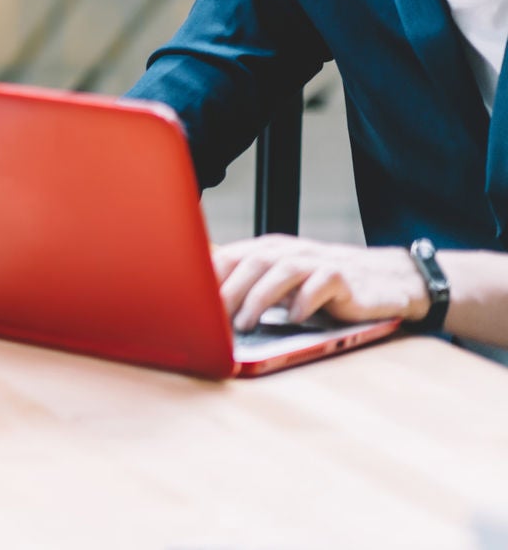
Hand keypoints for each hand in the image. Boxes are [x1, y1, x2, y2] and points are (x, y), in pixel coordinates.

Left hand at [213, 234, 429, 331]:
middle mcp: (290, 251)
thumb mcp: (283, 282)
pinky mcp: (342, 277)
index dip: (209, 277)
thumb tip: (209, 310)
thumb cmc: (322, 285)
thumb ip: (252, 286)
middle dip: (228, 290)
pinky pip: (321, 284)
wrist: (383, 280)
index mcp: (269, 250)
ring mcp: (316, 261)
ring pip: (282, 271)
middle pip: (252, 263)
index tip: (190, 301)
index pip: (231, 256)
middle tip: (212, 318)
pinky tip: (294, 319)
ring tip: (245, 323)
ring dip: (259, 298)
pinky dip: (304, 301)